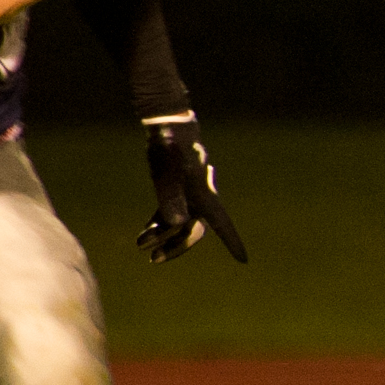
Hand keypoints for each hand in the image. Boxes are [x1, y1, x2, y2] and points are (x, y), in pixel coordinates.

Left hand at [139, 118, 247, 263]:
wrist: (167, 125)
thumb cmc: (170, 147)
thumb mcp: (167, 172)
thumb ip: (171, 197)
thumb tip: (177, 224)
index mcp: (205, 195)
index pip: (222, 224)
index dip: (232, 241)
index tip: (243, 259)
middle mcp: (200, 197)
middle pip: (194, 229)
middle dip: (176, 245)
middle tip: (154, 259)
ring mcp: (188, 194)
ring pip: (179, 223)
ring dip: (162, 236)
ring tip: (141, 247)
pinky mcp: (175, 188)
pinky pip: (169, 213)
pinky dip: (158, 225)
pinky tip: (144, 236)